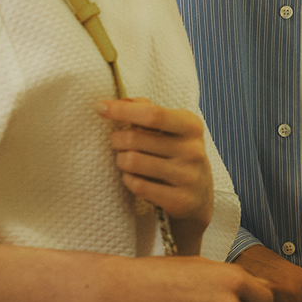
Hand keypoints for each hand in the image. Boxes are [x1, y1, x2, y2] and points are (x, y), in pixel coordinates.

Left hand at [101, 98, 213, 247]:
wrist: (200, 196)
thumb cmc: (177, 154)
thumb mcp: (172, 129)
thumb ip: (148, 111)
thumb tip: (122, 101)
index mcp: (190, 126)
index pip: (152, 114)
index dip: (122, 110)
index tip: (101, 107)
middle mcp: (193, 149)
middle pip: (135, 139)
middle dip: (117, 139)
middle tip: (116, 142)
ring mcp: (187, 176)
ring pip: (132, 162)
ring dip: (121, 160)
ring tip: (124, 160)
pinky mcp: (180, 200)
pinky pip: (138, 185)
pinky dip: (128, 179)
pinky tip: (133, 177)